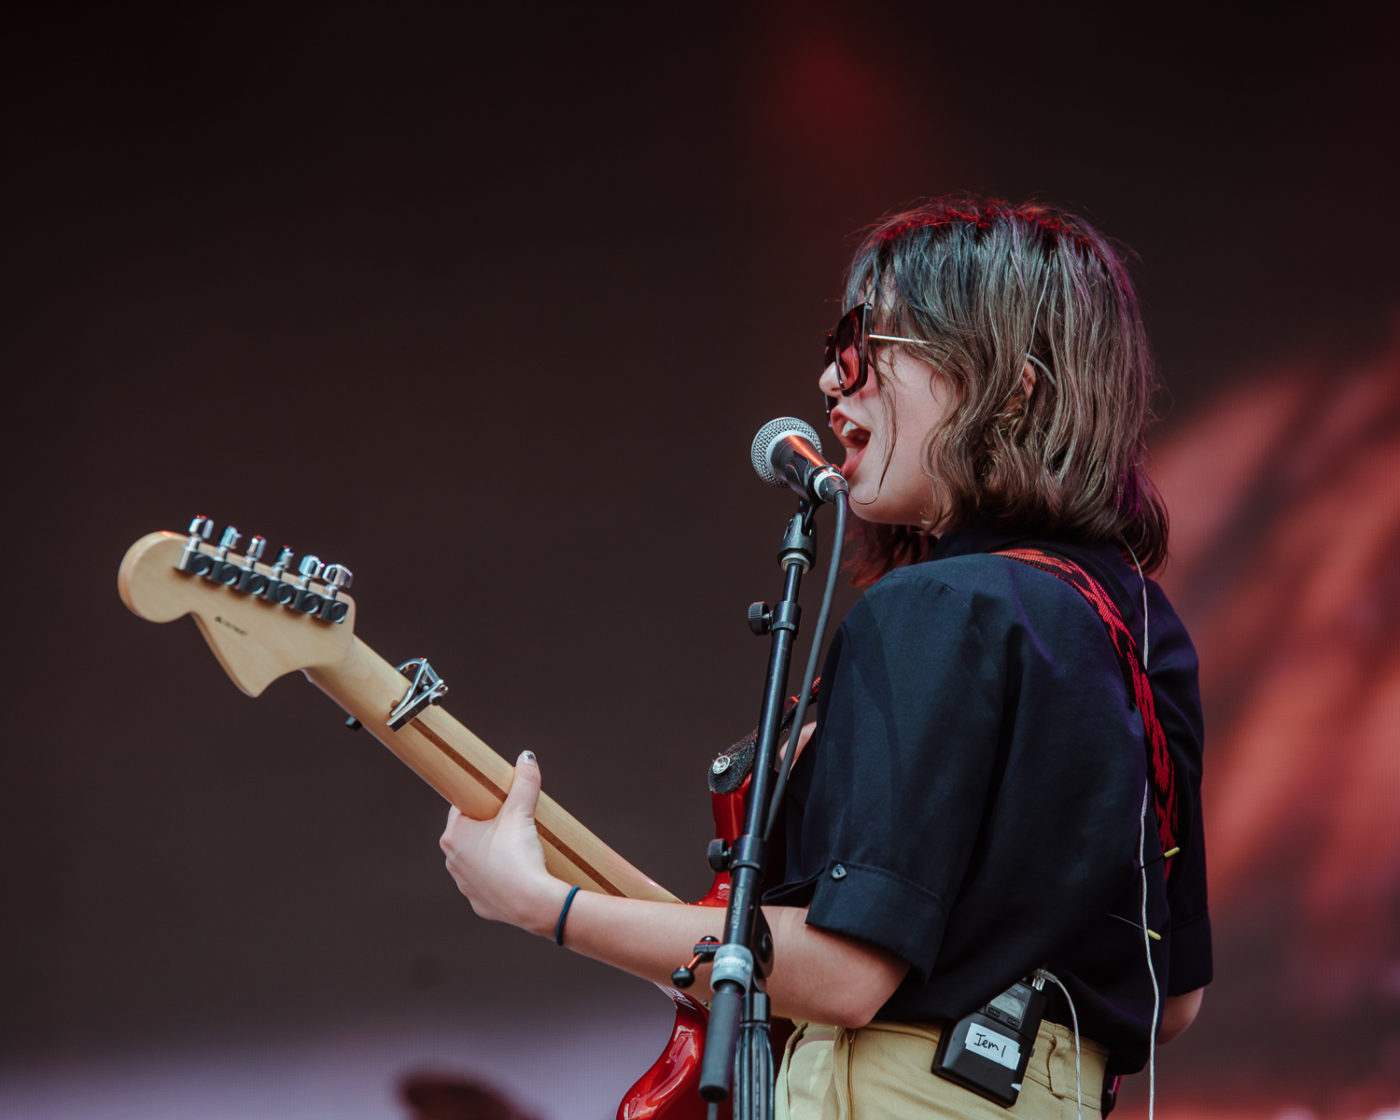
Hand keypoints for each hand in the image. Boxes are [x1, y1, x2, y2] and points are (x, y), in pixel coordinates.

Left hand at [439, 751, 568, 936]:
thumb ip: (524, 782)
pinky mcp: (480, 904)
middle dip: (488, 826)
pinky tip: (515, 873)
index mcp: (454, 836)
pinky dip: (499, 878)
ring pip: (476, 860)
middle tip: (512, 820)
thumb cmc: (520, 856)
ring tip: (516, 847)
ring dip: (491, 852)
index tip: (497, 799)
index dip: (481, 800)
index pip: (462, 807)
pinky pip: (487, 884)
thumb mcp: (522, 813)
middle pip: (469, 833)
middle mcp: (452, 862)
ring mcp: (464, 886)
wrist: (533, 903)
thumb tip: (526, 757)